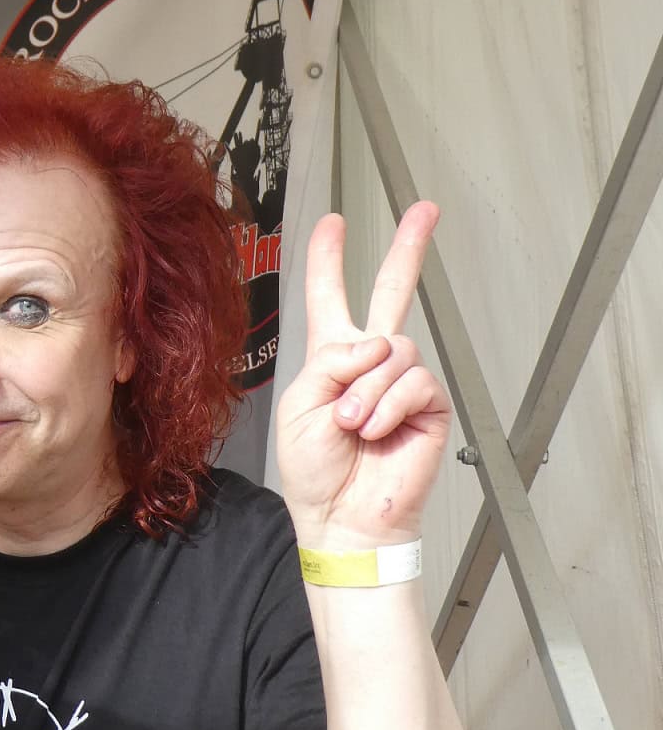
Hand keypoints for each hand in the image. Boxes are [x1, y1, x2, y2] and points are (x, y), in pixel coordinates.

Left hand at [276, 201, 450, 549]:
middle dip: (409, 248)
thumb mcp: (301, 405)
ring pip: (394, 351)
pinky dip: (388, 407)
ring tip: (354, 426)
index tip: (332, 224)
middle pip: (393, 292)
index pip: (330, 297)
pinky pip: (413, 382)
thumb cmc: (315, 471)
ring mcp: (401, 382)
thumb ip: (332, 362)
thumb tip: (379, 345)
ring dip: (367, 391)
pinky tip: (376, 432)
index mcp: (332, 358)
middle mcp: (370, 363)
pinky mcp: (428, 405)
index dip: (329, 260)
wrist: (342, 519)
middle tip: (426, 210)